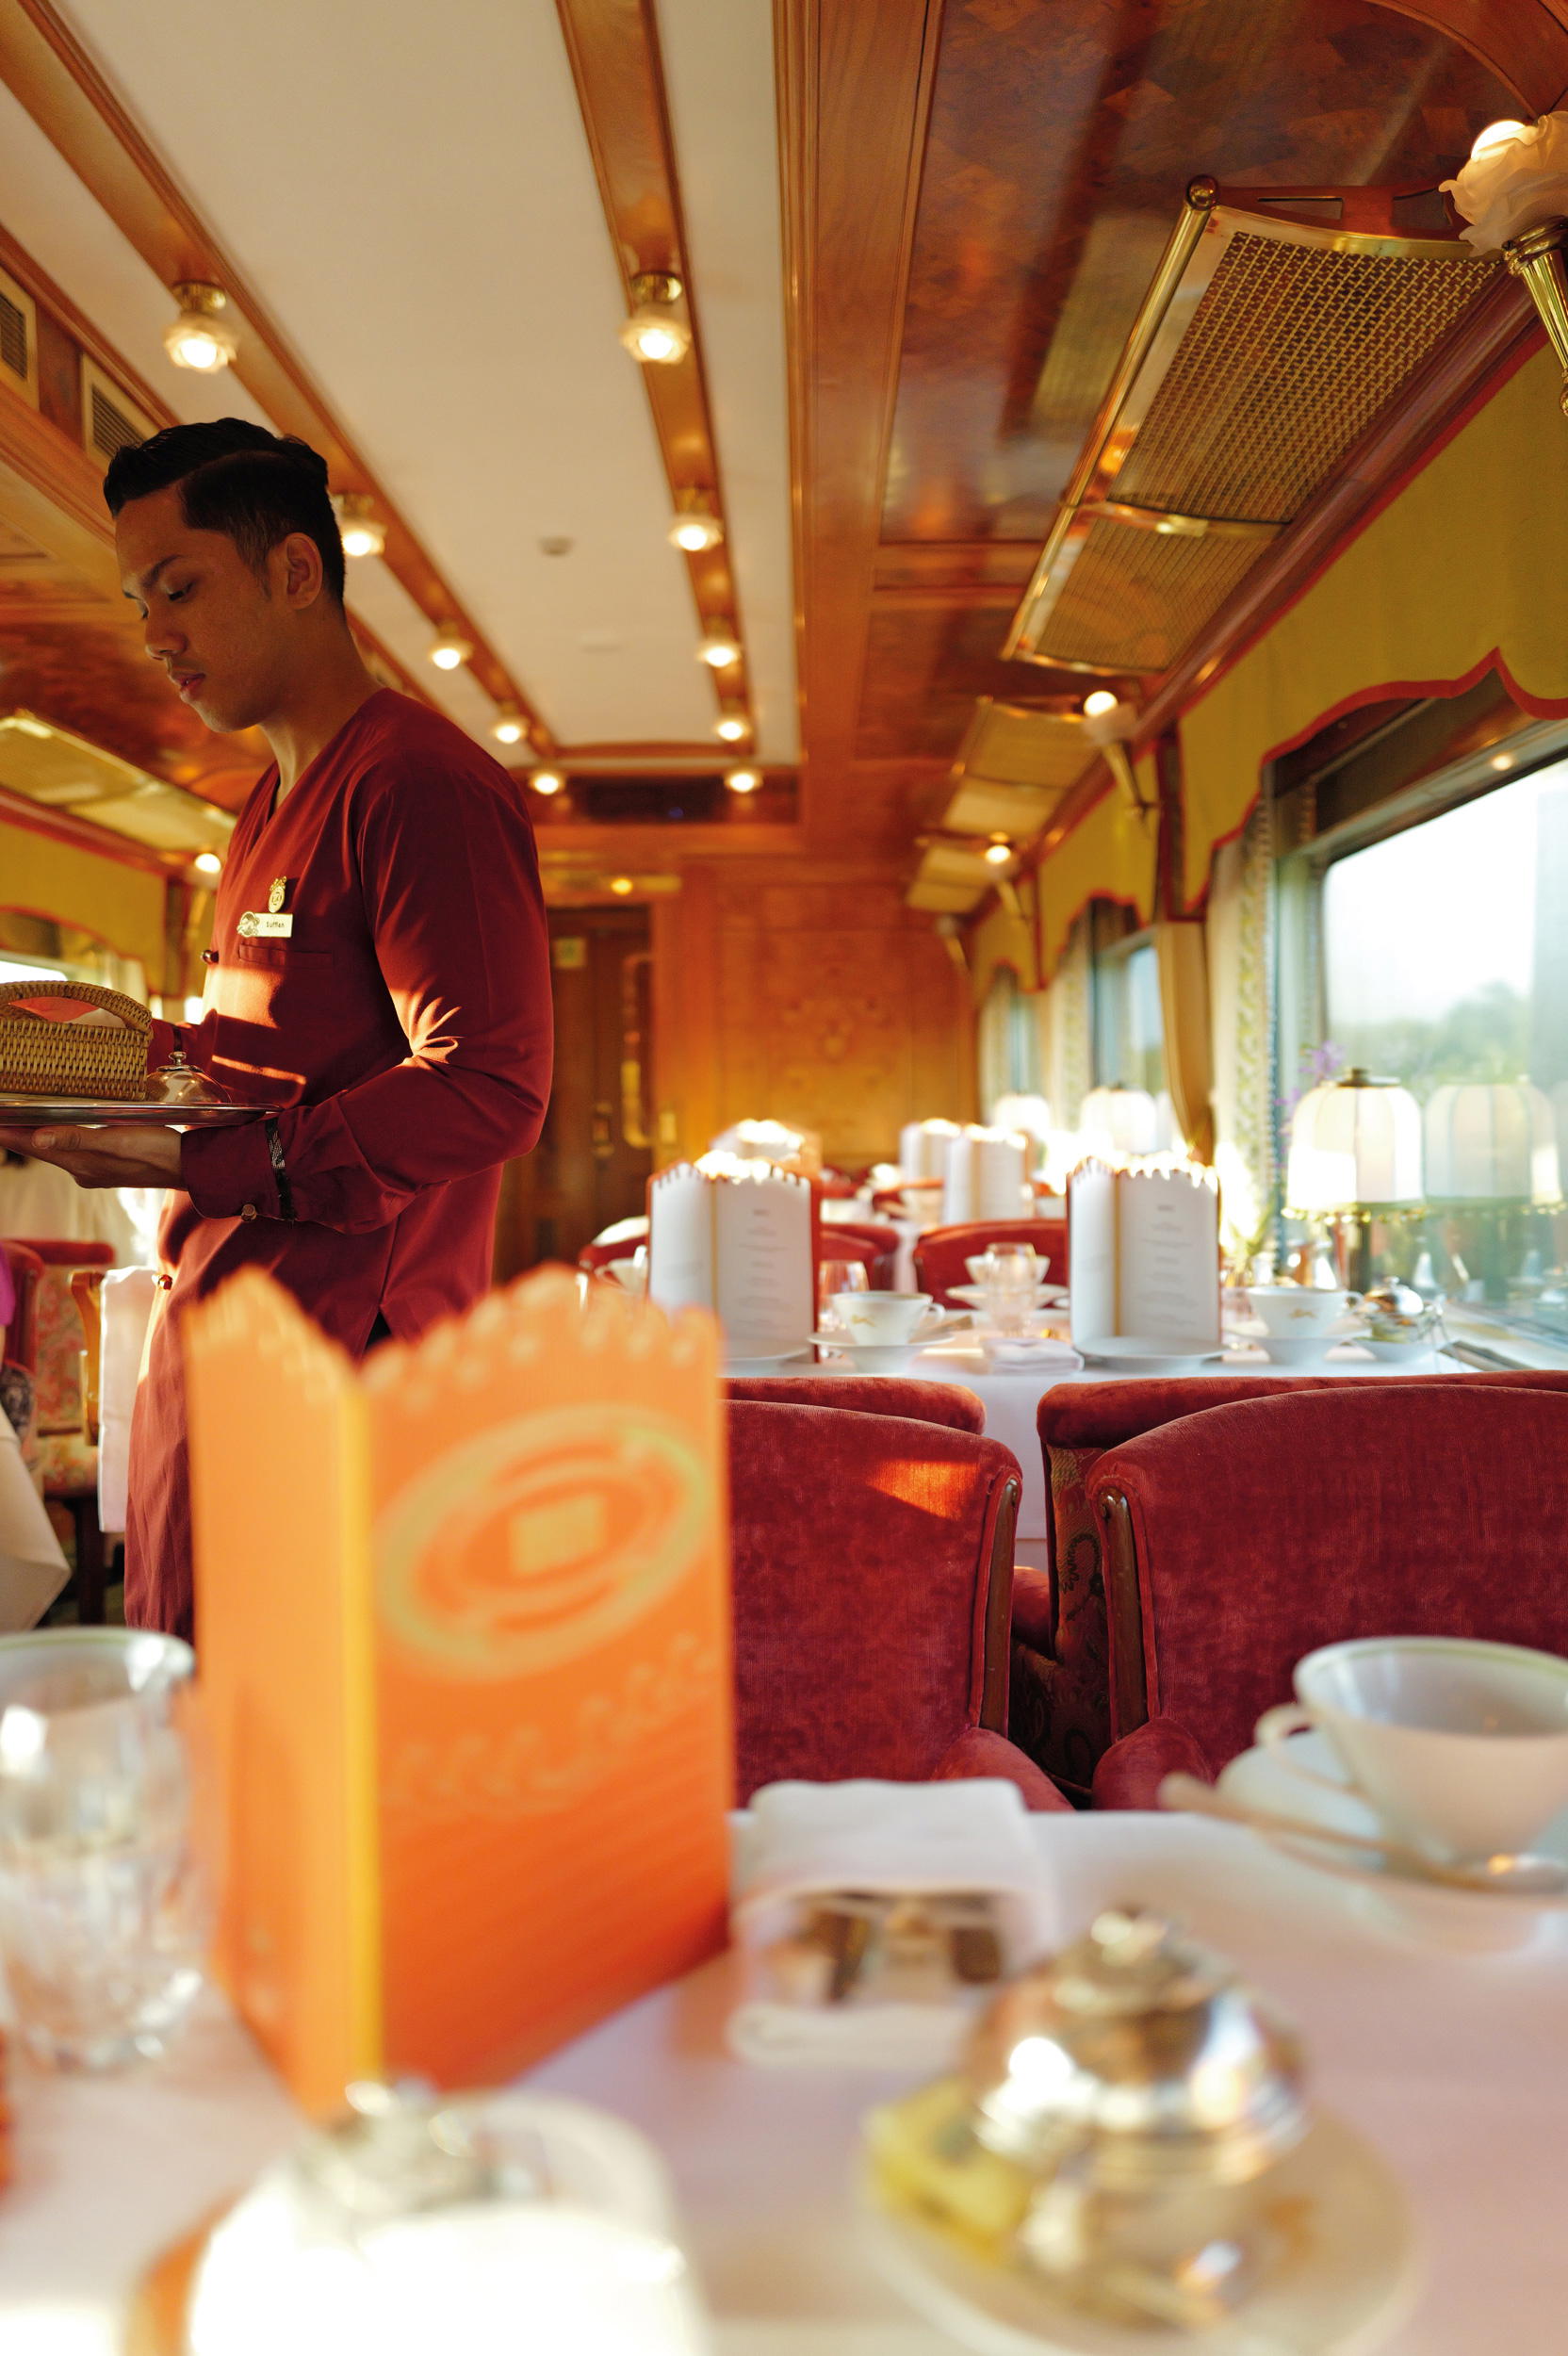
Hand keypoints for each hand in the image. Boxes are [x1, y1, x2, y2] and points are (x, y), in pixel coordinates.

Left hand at [0, 1123, 182, 1188]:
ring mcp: (95, 1170)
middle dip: (17, 1132)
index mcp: (81, 1164)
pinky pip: (73, 1150)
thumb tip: (37, 1139)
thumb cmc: (159, 1150)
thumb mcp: (118, 1140)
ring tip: (19, 1117)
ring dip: (36, 1134)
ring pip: (56, 1149)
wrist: (191, 1167)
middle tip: (2, 1113)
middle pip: (41, 1149)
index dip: (8, 1133)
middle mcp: (83, 1170)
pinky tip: (59, 1127)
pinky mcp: (108, 1165)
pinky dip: (59, 1137)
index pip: (33, 1146)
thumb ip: (78, 1138)